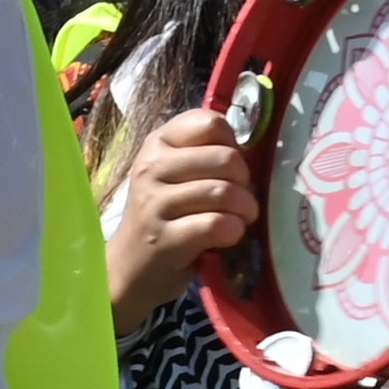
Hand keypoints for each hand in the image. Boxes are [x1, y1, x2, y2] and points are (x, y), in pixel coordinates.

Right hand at [101, 101, 261, 327]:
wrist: (132, 266)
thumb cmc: (165, 216)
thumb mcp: (175, 175)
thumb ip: (206, 155)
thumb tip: (255, 149)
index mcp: (158, 144)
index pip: (210, 122)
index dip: (232, 144)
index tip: (227, 168)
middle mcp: (151, 168)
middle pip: (226, 158)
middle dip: (245, 181)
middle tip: (241, 199)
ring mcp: (154, 204)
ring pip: (223, 191)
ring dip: (245, 209)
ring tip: (241, 219)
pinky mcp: (164, 239)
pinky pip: (216, 224)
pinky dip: (233, 230)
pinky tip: (229, 236)